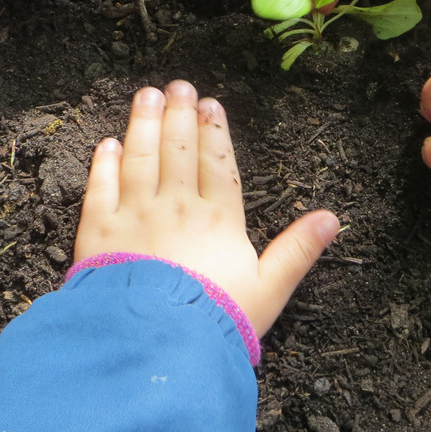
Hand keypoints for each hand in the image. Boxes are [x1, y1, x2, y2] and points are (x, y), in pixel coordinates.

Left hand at [74, 81, 339, 334]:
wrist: (154, 345)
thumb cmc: (217, 321)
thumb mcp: (269, 291)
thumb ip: (297, 251)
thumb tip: (332, 219)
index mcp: (219, 220)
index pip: (217, 164)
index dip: (213, 132)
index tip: (210, 105)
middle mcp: (176, 208)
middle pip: (177, 152)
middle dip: (178, 115)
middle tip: (178, 85)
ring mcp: (135, 217)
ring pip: (140, 159)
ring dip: (144, 125)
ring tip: (147, 95)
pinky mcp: (98, 234)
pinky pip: (100, 189)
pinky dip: (105, 164)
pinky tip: (108, 145)